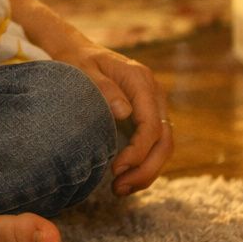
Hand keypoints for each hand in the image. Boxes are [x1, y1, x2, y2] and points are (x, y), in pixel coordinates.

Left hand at [61, 43, 172, 194]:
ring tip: (119, 190)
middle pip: (165, 140)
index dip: (138, 151)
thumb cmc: (77, 61)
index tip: (116, 169)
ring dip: (145, 172)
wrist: (78, 51)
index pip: (151, 125)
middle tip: (119, 188)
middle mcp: (153, 94)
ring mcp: (152, 106)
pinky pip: (152, 145)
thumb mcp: (83, 69)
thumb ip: (103, 88)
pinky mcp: (145, 117)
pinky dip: (142, 165)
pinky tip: (123, 180)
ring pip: (162, 146)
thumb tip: (124, 112)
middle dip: (146, 169)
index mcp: (141, 81)